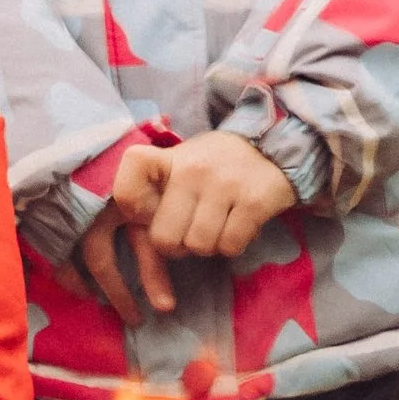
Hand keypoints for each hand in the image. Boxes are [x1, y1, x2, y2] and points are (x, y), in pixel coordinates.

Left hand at [79, 133, 297, 322]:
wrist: (272, 149)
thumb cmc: (214, 168)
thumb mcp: (179, 167)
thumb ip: (154, 196)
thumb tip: (141, 250)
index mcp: (166, 159)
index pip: (125, 191)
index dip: (133, 213)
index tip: (149, 214)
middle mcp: (191, 169)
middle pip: (163, 239)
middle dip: (177, 246)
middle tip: (191, 230)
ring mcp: (224, 183)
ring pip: (198, 247)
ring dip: (208, 247)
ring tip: (217, 225)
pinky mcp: (254, 201)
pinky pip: (230, 246)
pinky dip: (233, 246)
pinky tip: (237, 226)